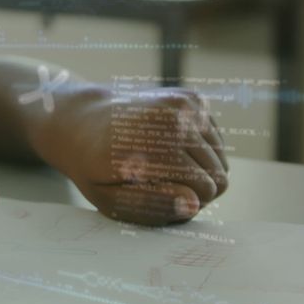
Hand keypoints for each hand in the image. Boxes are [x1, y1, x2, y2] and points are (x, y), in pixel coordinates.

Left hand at [38, 86, 228, 226]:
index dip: (186, 203)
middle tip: (163, 183)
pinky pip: (216, 138)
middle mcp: (174, 120)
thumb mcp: (109, 198)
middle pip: (218, 174)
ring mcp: (186, 104)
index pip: (205, 190)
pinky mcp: (192, 98)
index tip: (161, 195)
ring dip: (198, 167)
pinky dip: (199, 148)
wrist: (82, 120)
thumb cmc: (94, 165)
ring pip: (220, 157)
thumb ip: (151, 206)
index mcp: (153, 146)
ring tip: (164, 165)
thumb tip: (193, 204)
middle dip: (196, 187)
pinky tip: (170, 146)